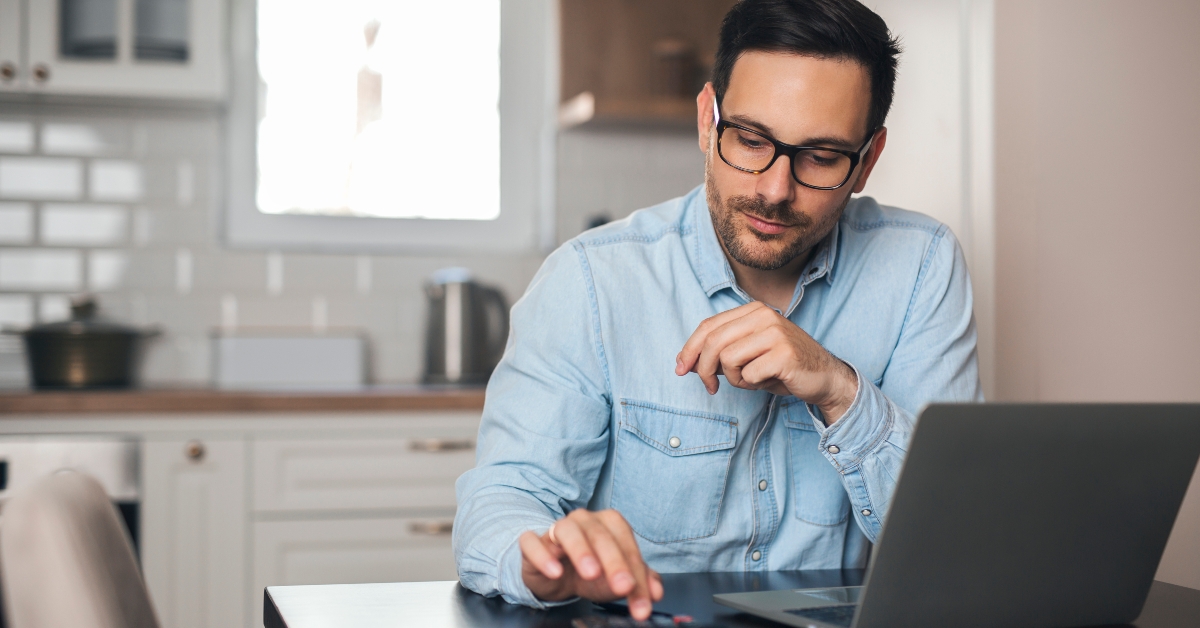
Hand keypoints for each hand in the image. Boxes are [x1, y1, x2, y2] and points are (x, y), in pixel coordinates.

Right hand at [519, 509, 662, 619]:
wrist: (554, 574)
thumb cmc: (588, 571)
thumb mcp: (615, 579)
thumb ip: (639, 582)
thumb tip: (656, 592)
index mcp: (609, 524)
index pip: (627, 544)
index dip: (638, 573)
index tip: (644, 601)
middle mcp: (584, 520)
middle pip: (601, 536)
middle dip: (615, 563)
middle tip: (624, 587)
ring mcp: (556, 529)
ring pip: (568, 531)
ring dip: (581, 551)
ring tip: (592, 573)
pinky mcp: (532, 542)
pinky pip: (534, 543)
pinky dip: (544, 556)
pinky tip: (556, 572)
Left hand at [675, 302, 857, 421]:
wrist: (825, 377)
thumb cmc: (783, 367)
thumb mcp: (748, 356)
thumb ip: (720, 354)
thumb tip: (686, 361)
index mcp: (753, 311)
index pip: (708, 326)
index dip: (689, 348)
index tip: (681, 368)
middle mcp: (763, 315)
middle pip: (713, 342)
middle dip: (703, 369)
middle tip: (710, 388)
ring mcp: (775, 332)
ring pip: (728, 359)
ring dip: (735, 379)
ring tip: (752, 380)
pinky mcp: (784, 354)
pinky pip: (748, 374)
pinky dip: (753, 385)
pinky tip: (768, 381)